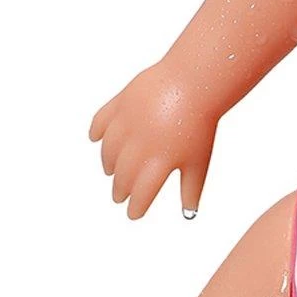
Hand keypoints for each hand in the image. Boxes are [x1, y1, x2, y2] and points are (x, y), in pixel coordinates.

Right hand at [89, 62, 217, 219]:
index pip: (141, 192)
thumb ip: (191, 189)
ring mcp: (127, 122)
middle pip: (123, 175)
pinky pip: (101, 122)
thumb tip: (190, 214)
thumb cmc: (200, 123)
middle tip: (119, 197)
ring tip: (111, 172)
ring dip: (108, 165)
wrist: (194, 81)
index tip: (134, 215)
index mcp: (160, 160)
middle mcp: (140, 144)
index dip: (136, 207)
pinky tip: (96, 140)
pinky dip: (96, 133)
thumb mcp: (199, 161)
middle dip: (120, 189)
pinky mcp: (120, 103)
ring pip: (108, 151)